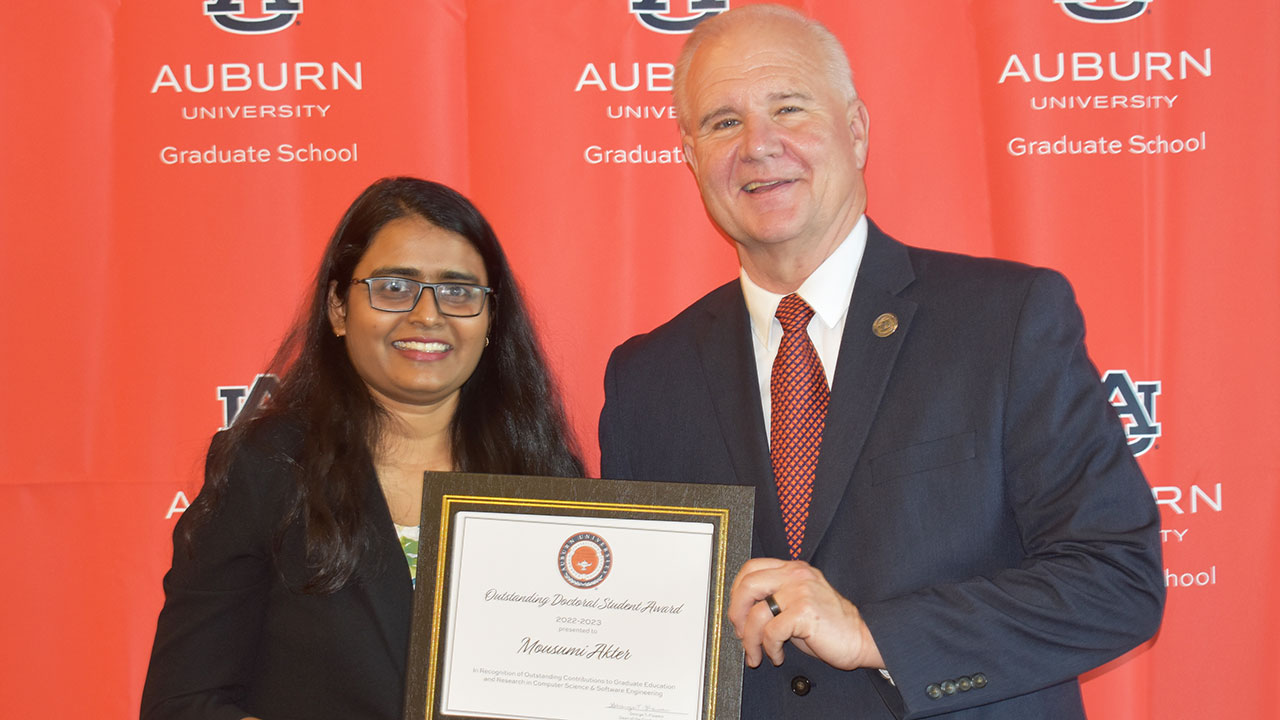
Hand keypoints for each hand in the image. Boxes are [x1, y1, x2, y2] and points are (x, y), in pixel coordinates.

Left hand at [727, 557, 883, 670]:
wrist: (861, 638)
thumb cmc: (830, 625)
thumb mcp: (799, 602)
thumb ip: (775, 599)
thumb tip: (742, 615)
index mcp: (793, 569)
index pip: (751, 568)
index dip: (737, 591)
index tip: (737, 613)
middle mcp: (795, 574)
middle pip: (747, 585)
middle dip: (736, 613)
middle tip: (740, 633)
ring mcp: (800, 591)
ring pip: (756, 613)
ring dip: (751, 639)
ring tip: (757, 653)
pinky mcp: (804, 611)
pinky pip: (771, 631)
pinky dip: (769, 648)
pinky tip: (777, 655)